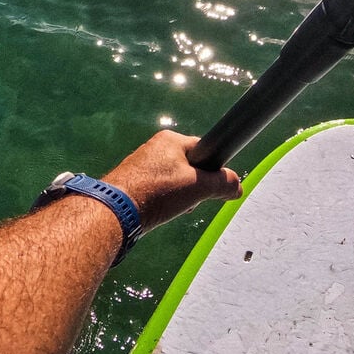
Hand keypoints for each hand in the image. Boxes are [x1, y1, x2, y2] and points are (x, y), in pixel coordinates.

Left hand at [101, 130, 241, 231]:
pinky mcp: (132, 182)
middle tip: (192, 201)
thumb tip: (237, 186)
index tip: (214, 186)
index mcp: (170, 140)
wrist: (115, 210)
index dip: (213, 169)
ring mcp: (141, 165)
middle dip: (194, 187)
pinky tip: (160, 213)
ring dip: (179, 197)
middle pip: (189, 167)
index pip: (203, 149)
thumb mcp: (197, 187)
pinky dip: (163, 202)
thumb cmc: (158, 192)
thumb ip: (221, 184)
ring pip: (174, 181)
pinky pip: (158, 190)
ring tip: (173, 209)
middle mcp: (155, 147)